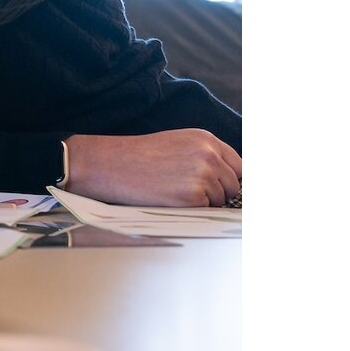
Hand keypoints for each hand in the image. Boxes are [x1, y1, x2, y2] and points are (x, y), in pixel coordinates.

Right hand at [65, 128, 240, 205]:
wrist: (110, 164)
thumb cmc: (138, 156)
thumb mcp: (177, 144)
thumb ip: (204, 155)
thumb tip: (228, 177)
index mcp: (206, 139)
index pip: (239, 165)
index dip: (231, 179)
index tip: (224, 188)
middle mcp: (209, 155)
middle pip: (233, 185)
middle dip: (217, 193)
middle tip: (188, 192)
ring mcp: (203, 175)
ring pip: (219, 200)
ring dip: (202, 202)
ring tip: (172, 192)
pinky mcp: (193, 196)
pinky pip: (205, 210)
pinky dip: (190, 210)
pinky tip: (169, 199)